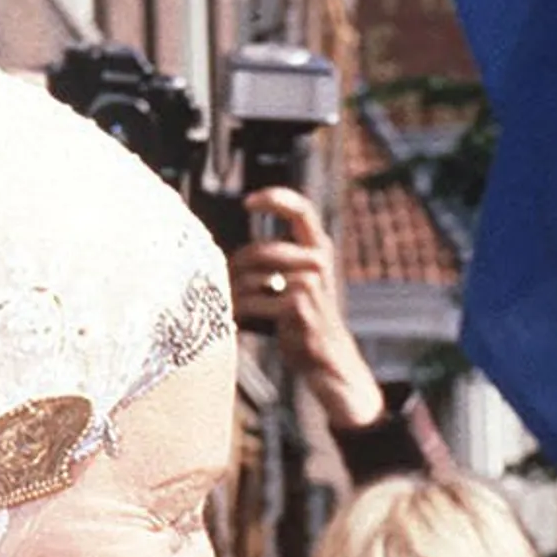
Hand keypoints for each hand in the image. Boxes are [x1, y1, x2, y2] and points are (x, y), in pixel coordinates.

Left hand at [229, 189, 383, 433]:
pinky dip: (241, 312)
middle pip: (261, 250)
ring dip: (237, 293)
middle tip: (227, 283)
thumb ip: (278, 260)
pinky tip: (240, 321)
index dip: (274, 198)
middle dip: (238, 267)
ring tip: (233, 305)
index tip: (248, 202)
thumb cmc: (304, 319)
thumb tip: (230, 254)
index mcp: (319, 249)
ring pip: (254, 276)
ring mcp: (310, 283)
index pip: (300, 209)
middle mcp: (318, 261)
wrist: (328, 358)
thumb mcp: (298, 281)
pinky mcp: (298, 306)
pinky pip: (254, 300)